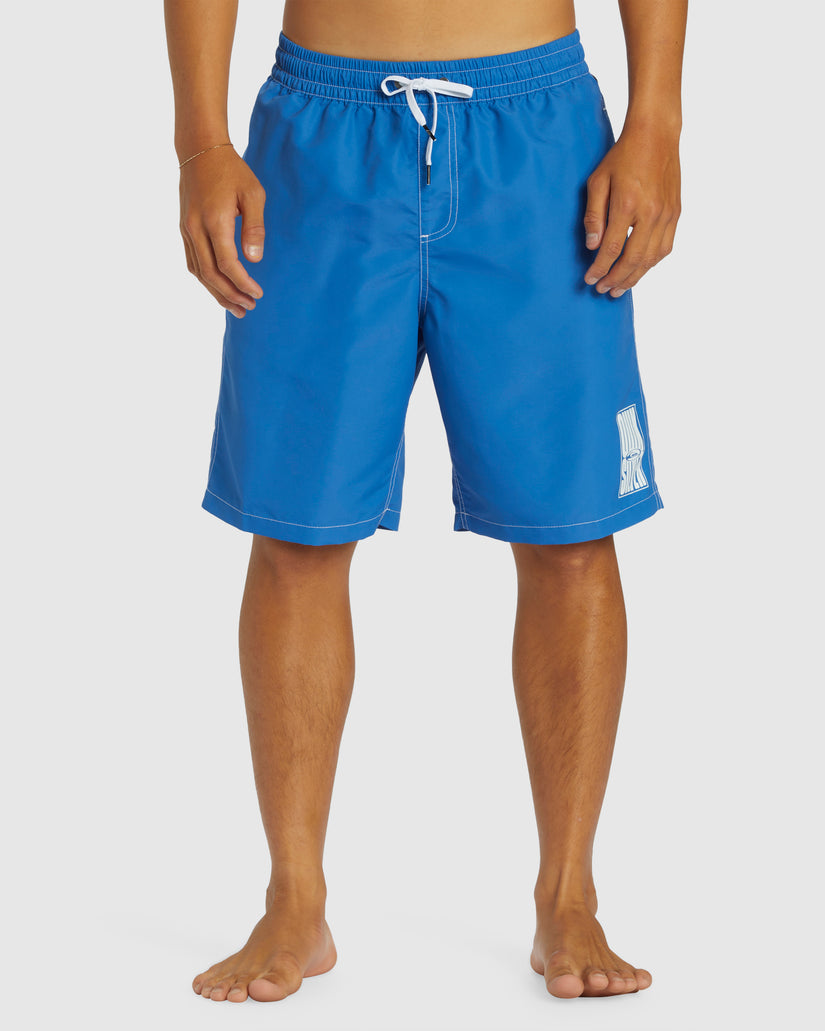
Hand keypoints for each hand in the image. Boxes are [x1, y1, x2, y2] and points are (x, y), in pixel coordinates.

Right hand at [179, 147, 265, 317]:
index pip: (227, 264)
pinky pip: (192, 262)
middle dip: (230, 295)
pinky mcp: (184, 229)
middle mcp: (196, 228)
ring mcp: (186, 230)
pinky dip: (205, 279)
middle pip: (210, 274)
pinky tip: (218, 288)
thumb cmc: (232, 171)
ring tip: (235, 307)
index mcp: (215, 220)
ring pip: (198, 272)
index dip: (243, 283)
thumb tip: (255, 259)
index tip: (258, 294)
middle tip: (249, 308)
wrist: (199, 149)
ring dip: (216, 293)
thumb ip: (255, 227)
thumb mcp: (253, 194)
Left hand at [582, 123, 680, 297]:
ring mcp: (666, 214)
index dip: (599, 269)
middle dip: (616, 279)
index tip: (589, 280)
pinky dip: (652, 263)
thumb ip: (594, 216)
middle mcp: (650, 212)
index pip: (611, 249)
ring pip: (652, 258)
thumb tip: (592, 246)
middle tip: (603, 291)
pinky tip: (640, 269)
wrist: (656, 135)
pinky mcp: (676, 213)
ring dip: (635, 277)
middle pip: (633, 259)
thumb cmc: (622, 156)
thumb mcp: (598, 181)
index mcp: (627, 204)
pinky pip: (665, 247)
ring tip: (620, 288)